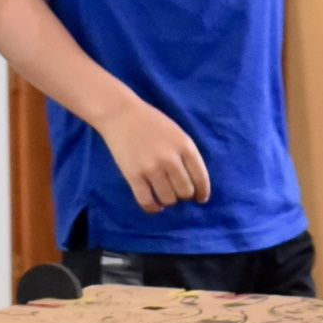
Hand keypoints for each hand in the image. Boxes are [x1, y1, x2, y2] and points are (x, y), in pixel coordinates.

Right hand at [92, 95, 211, 212]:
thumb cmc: (151, 122)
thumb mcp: (177, 133)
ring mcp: (151, 168)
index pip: (200, 177)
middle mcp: (170, 159)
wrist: (120, 114)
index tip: (200, 198)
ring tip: (165, 196)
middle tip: (178, 193)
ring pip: (168, 199)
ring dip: (169, 201)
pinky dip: (153, 208)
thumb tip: (193, 181)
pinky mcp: (133, 176)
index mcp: (184, 146)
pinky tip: (155, 206)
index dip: (202, 192)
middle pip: (185, 191)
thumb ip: (186, 154)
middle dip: (184, 196)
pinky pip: (147, 201)